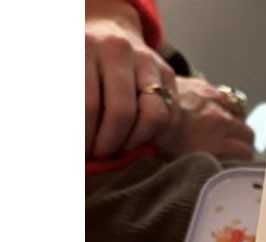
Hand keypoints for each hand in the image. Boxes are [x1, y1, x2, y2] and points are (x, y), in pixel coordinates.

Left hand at [86, 4, 178, 156]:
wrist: (107, 33)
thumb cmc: (81, 64)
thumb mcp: (66, 77)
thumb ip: (71, 107)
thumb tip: (78, 153)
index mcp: (86, 47)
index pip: (89, 105)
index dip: (86, 137)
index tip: (82, 154)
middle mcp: (119, 50)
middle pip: (122, 112)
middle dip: (111, 144)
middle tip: (101, 155)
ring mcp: (148, 60)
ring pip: (154, 116)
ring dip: (137, 142)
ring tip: (121, 150)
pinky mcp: (168, 73)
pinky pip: (171, 116)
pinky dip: (157, 136)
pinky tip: (140, 141)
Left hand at [156, 77, 255, 160]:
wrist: (140, 104)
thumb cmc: (158, 139)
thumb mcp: (185, 162)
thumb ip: (209, 163)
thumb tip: (220, 170)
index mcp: (217, 142)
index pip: (246, 153)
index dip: (242, 160)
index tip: (236, 164)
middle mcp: (221, 120)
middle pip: (247, 133)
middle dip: (242, 142)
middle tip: (233, 148)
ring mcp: (214, 100)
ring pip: (240, 112)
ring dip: (236, 121)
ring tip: (225, 128)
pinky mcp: (204, 85)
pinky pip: (225, 97)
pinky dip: (223, 105)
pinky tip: (213, 110)